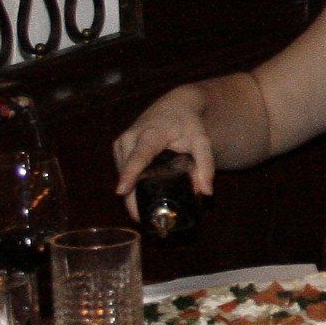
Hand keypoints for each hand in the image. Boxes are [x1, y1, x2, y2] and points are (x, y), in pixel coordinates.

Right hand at [113, 85, 214, 204]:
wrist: (174, 105)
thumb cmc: (188, 124)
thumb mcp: (202, 141)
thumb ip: (206, 165)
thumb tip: (206, 193)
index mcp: (150, 134)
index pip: (139, 156)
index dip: (130, 175)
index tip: (121, 191)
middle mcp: (131, 137)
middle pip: (127, 172)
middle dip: (132, 197)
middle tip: (145, 219)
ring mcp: (122, 143)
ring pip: (123, 174)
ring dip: (132, 192)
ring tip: (145, 210)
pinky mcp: (119, 147)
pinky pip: (122, 170)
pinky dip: (131, 183)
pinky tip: (141, 196)